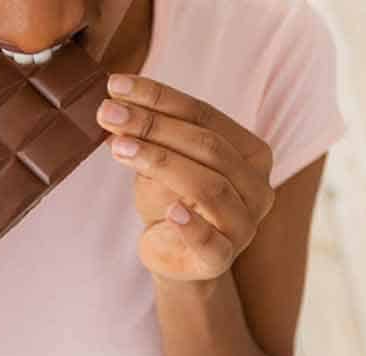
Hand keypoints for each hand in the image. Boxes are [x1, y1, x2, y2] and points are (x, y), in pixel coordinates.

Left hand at [96, 74, 274, 282]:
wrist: (174, 259)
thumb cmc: (171, 202)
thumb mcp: (160, 163)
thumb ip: (148, 137)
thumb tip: (115, 105)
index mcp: (249, 153)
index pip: (204, 115)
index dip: (160, 97)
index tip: (115, 85)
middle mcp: (256, 186)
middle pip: (208, 146)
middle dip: (154, 126)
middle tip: (109, 113)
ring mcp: (244, 225)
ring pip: (209, 186)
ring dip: (161, 163)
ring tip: (119, 148)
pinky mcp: (222, 259)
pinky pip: (210, 241)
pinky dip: (192, 225)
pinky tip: (171, 210)